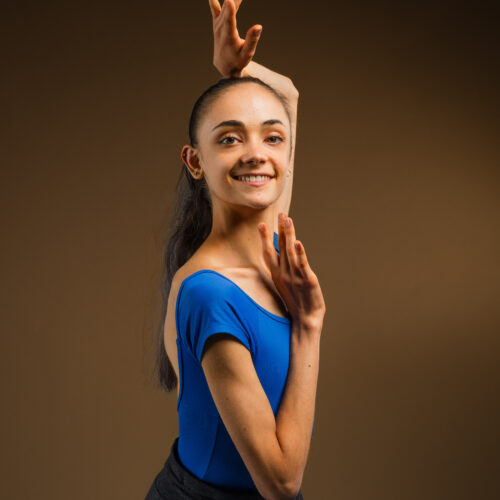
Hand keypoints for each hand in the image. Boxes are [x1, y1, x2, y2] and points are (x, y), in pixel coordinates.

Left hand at [208, 0, 262, 77]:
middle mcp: (220, 28)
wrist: (224, 64)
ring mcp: (217, 23)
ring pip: (223, 5)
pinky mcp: (217, 21)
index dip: (229, 9)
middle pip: (227, 8)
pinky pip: (214, 6)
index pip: (228, 20)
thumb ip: (252, 40)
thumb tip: (259, 26)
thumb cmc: (238, 60)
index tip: (231, 0)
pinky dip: (215, 0)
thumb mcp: (247, 54)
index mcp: (228, 37)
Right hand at [258, 214, 325, 330]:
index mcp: (277, 274)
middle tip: (281, 214)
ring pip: (291, 251)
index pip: (269, 253)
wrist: (305, 320)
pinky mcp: (308, 280)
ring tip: (288, 220)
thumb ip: (281, 269)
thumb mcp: (284, 284)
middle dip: (281, 230)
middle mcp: (284, 274)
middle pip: (280, 247)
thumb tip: (279, 255)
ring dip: (289, 235)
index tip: (261, 225)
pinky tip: (299, 243)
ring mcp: (295, 276)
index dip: (265, 238)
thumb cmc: (296, 302)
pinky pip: (303, 264)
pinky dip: (300, 253)